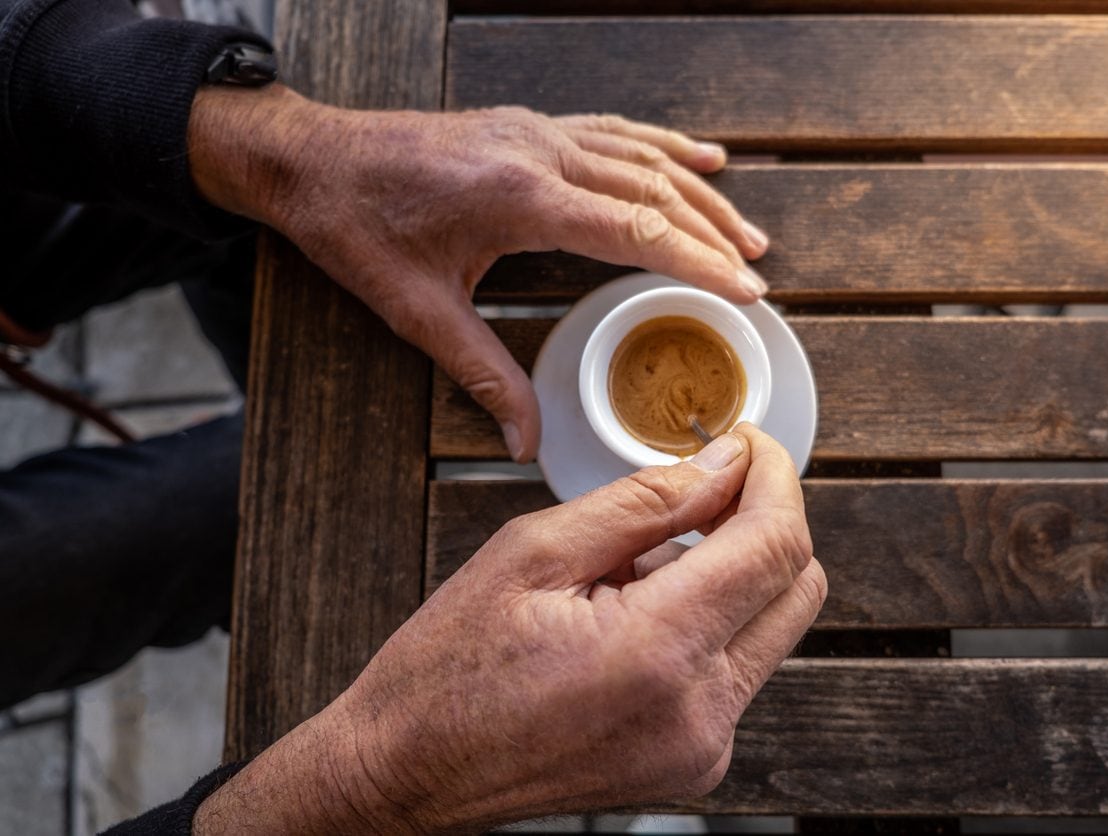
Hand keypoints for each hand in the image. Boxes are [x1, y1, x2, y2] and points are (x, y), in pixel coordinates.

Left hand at [188, 85, 769, 462]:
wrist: (312, 159)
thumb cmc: (357, 227)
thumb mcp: (417, 310)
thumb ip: (483, 373)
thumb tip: (525, 440)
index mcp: (522, 197)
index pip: (637, 228)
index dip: (699, 261)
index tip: (747, 290)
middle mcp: (542, 152)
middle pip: (655, 189)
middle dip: (714, 233)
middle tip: (759, 273)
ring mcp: (539, 131)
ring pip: (644, 155)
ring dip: (701, 193)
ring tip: (748, 230)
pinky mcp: (530, 126)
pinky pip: (616, 131)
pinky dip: (665, 146)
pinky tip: (700, 157)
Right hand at [193, 425, 824, 833]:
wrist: (407, 773)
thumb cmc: (450, 667)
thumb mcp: (533, 552)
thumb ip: (646, 501)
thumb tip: (725, 462)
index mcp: (657, 651)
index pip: (776, 546)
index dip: (774, 478)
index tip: (747, 443)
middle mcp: (698, 711)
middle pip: (798, 587)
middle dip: (766, 519)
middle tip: (706, 482)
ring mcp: (701, 749)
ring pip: (773, 626)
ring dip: (735, 571)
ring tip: (641, 561)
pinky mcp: (694, 763)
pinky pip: (737, 668)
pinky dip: (710, 621)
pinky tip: (636, 611)